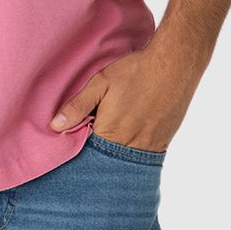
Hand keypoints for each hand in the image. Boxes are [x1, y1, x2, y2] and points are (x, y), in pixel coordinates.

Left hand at [49, 42, 205, 152]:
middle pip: (108, 164)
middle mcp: (132, 146)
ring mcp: (150, 146)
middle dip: (97, 161)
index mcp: (112, 133)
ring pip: (126, 163)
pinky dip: (133, 155)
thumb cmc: (135, 71)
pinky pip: (144, 157)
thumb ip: (78, 106)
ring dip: (115, 158)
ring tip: (106, 149)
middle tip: (88, 155)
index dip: (80, 155)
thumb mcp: (101, 82)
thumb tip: (55, 126)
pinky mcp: (164, 142)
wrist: (175, 65)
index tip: (72, 154)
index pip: (89, 157)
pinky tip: (126, 144)